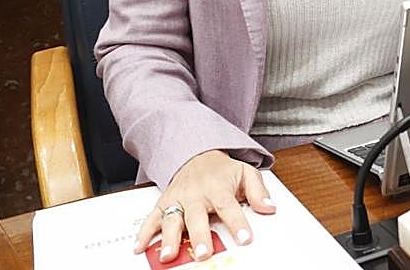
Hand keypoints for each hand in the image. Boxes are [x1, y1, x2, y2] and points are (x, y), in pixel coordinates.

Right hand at [134, 150, 274, 262]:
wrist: (197, 154)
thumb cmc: (222, 170)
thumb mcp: (246, 173)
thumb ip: (258, 191)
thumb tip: (269, 208)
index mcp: (218, 187)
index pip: (228, 206)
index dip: (237, 223)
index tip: (244, 239)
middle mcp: (195, 194)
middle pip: (197, 216)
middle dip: (199, 236)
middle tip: (203, 254)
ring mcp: (178, 199)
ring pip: (172, 219)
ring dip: (170, 238)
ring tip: (168, 256)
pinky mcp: (164, 203)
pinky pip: (152, 218)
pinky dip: (144, 233)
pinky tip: (140, 247)